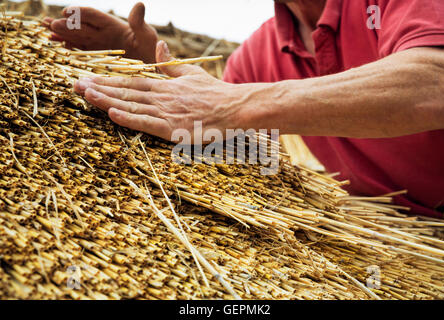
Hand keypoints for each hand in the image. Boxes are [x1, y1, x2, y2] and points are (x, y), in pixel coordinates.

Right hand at [43, 2, 157, 62]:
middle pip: (81, 26)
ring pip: (78, 37)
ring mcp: (100, 45)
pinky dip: (70, 48)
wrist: (156, 69)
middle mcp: (103, 34)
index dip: (79, 13)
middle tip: (50, 24)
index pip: (92, 15)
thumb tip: (139, 4)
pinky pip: (82, 50)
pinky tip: (60, 46)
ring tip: (47, 31)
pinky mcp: (99, 57)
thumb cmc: (153, 51)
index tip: (66, 13)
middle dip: (65, 25)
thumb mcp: (148, 36)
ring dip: (63, 34)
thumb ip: (140, 23)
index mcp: (113, 25)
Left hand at [74, 41, 249, 141]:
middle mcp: (161, 97)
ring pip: (132, 106)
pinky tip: (112, 114)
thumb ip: (171, 65)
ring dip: (107, 101)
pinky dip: (130, 119)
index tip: (87, 78)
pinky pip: (148, 123)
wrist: (235, 107)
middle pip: (125, 92)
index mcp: (164, 86)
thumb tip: (159, 47)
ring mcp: (167, 113)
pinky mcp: (174, 128)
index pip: (130, 82)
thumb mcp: (192, 73)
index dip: (108, 80)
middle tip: (74, 85)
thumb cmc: (216, 92)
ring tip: (85, 95)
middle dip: (99, 88)